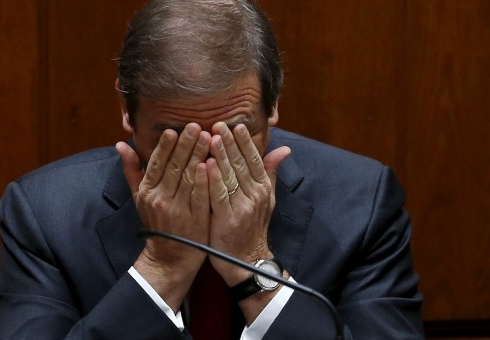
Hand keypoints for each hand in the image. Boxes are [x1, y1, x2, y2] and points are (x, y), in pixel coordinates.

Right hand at [116, 123, 210, 309]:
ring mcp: (177, 209)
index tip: (174, 129)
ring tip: (208, 137)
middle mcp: (160, 199)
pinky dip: (203, 180)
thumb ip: (132, 169)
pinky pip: (199, 196)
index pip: (157, 163)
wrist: (169, 258)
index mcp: (148, 191)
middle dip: (186, 144)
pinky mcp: (194, 219)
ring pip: (188, 178)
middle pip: (174, 166)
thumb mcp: (139, 197)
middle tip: (196, 125)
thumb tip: (121, 144)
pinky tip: (209, 165)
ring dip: (198, 155)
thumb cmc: (157, 223)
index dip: (165, 146)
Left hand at [206, 122, 290, 284]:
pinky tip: (206, 164)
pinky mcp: (228, 219)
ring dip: (220, 155)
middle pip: (241, 163)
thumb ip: (270, 172)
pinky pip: (219, 195)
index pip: (254, 159)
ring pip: (230, 176)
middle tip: (218, 124)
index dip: (245, 141)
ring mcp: (242, 207)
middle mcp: (256, 195)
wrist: (247, 261)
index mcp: (263, 187)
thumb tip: (284, 148)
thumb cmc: (252, 227)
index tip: (236, 125)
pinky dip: (213, 179)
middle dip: (229, 142)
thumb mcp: (267, 199)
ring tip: (210, 137)